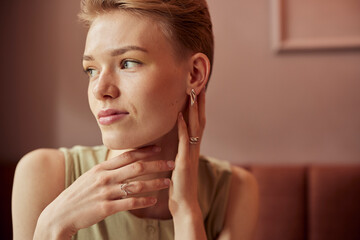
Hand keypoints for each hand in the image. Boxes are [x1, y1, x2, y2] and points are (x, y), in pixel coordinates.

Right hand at [36, 146, 173, 237]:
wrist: (60, 214)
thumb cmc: (78, 195)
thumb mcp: (90, 176)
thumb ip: (107, 168)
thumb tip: (122, 160)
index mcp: (101, 168)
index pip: (127, 155)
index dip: (145, 151)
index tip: (159, 148)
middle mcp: (105, 177)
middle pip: (136, 167)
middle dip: (157, 164)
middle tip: (172, 164)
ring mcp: (105, 192)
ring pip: (136, 185)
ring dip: (155, 183)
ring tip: (168, 183)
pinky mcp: (105, 208)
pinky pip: (129, 203)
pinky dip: (143, 201)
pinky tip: (154, 201)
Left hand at [169, 88, 205, 215]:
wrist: (185, 204)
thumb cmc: (180, 186)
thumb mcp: (181, 165)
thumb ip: (181, 152)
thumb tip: (178, 142)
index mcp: (192, 149)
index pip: (198, 123)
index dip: (198, 107)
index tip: (197, 92)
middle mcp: (194, 148)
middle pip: (200, 120)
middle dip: (199, 103)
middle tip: (198, 85)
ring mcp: (190, 154)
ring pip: (195, 127)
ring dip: (193, 109)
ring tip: (192, 93)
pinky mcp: (184, 161)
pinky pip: (184, 140)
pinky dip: (182, 126)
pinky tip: (180, 115)